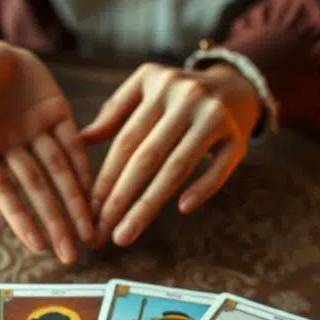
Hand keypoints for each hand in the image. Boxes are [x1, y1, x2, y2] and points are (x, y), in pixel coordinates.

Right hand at [0, 29, 93, 263]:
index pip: (5, 191)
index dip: (21, 218)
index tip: (37, 246)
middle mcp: (14, 149)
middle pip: (39, 190)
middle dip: (56, 222)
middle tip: (72, 255)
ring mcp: (38, 134)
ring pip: (61, 173)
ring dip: (77, 203)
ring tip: (92, 233)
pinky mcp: (59, 115)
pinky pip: (75, 145)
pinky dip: (87, 169)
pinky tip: (100, 194)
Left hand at [81, 62, 260, 246]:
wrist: (237, 85)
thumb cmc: (179, 95)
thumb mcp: (147, 88)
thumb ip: (115, 112)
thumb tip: (80, 140)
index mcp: (158, 85)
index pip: (126, 140)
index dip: (105, 179)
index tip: (88, 212)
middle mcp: (187, 98)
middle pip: (147, 157)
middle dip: (119, 200)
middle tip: (100, 234)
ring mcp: (215, 117)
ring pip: (177, 168)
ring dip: (148, 206)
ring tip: (125, 235)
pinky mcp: (239, 138)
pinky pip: (220, 169)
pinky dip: (203, 188)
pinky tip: (182, 209)